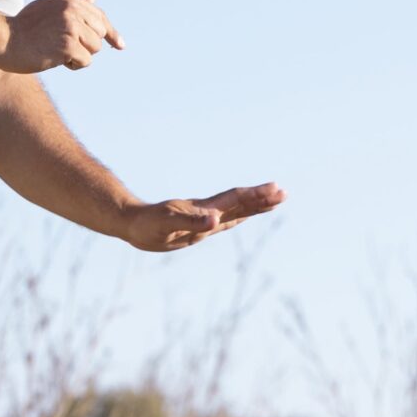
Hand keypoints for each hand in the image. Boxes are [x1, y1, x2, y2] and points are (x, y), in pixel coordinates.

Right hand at [0, 0, 123, 72]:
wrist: (3, 39)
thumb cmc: (24, 28)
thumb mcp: (49, 10)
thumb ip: (73, 6)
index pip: (100, 17)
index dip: (111, 33)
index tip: (120, 45)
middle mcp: (73, 10)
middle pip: (100, 35)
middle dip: (87, 45)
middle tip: (63, 47)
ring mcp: (71, 26)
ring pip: (94, 49)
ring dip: (79, 56)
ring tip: (55, 52)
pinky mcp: (68, 45)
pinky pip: (85, 61)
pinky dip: (73, 65)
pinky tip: (54, 60)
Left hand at [119, 184, 286, 251]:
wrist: (132, 224)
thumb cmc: (147, 225)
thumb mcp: (167, 225)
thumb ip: (192, 222)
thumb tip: (214, 220)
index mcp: (204, 210)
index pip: (235, 200)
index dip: (256, 196)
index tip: (275, 190)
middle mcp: (207, 212)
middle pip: (240, 202)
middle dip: (262, 198)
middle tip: (284, 192)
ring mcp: (204, 218)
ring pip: (236, 209)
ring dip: (255, 205)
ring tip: (275, 200)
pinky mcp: (199, 226)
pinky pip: (226, 219)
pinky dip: (241, 215)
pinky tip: (247, 214)